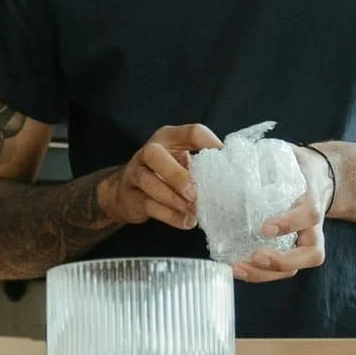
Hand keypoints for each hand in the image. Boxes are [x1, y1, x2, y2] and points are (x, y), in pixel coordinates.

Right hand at [99, 123, 221, 229]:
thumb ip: (200, 164)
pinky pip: (148, 205)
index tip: (225, 160)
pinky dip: (170, 216)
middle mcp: (148, 152)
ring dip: (174, 199)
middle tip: (194, 193)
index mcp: (168, 138)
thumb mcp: (181, 161)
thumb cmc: (163, 173)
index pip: (191, 132)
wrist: (125, 192)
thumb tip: (230, 178)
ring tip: (193, 210)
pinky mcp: (130, 196)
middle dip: (176, 175)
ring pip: (149, 182)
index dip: (210, 144)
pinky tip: (186, 221)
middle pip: (155, 154)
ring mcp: (135, 173)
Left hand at [234, 142, 335, 284]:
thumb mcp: (288, 155)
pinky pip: (281, 269)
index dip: (290, 223)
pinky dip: (259, 273)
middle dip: (282, 261)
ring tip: (237, 268)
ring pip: (296, 268)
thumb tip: (225, 152)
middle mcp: (314, 226)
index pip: (309, 214)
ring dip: (266, 273)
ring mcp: (305, 241)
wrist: (319, 177)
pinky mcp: (293, 249)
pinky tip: (236, 267)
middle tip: (254, 256)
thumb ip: (265, 156)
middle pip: (311, 254)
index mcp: (312, 199)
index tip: (265, 228)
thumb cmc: (298, 166)